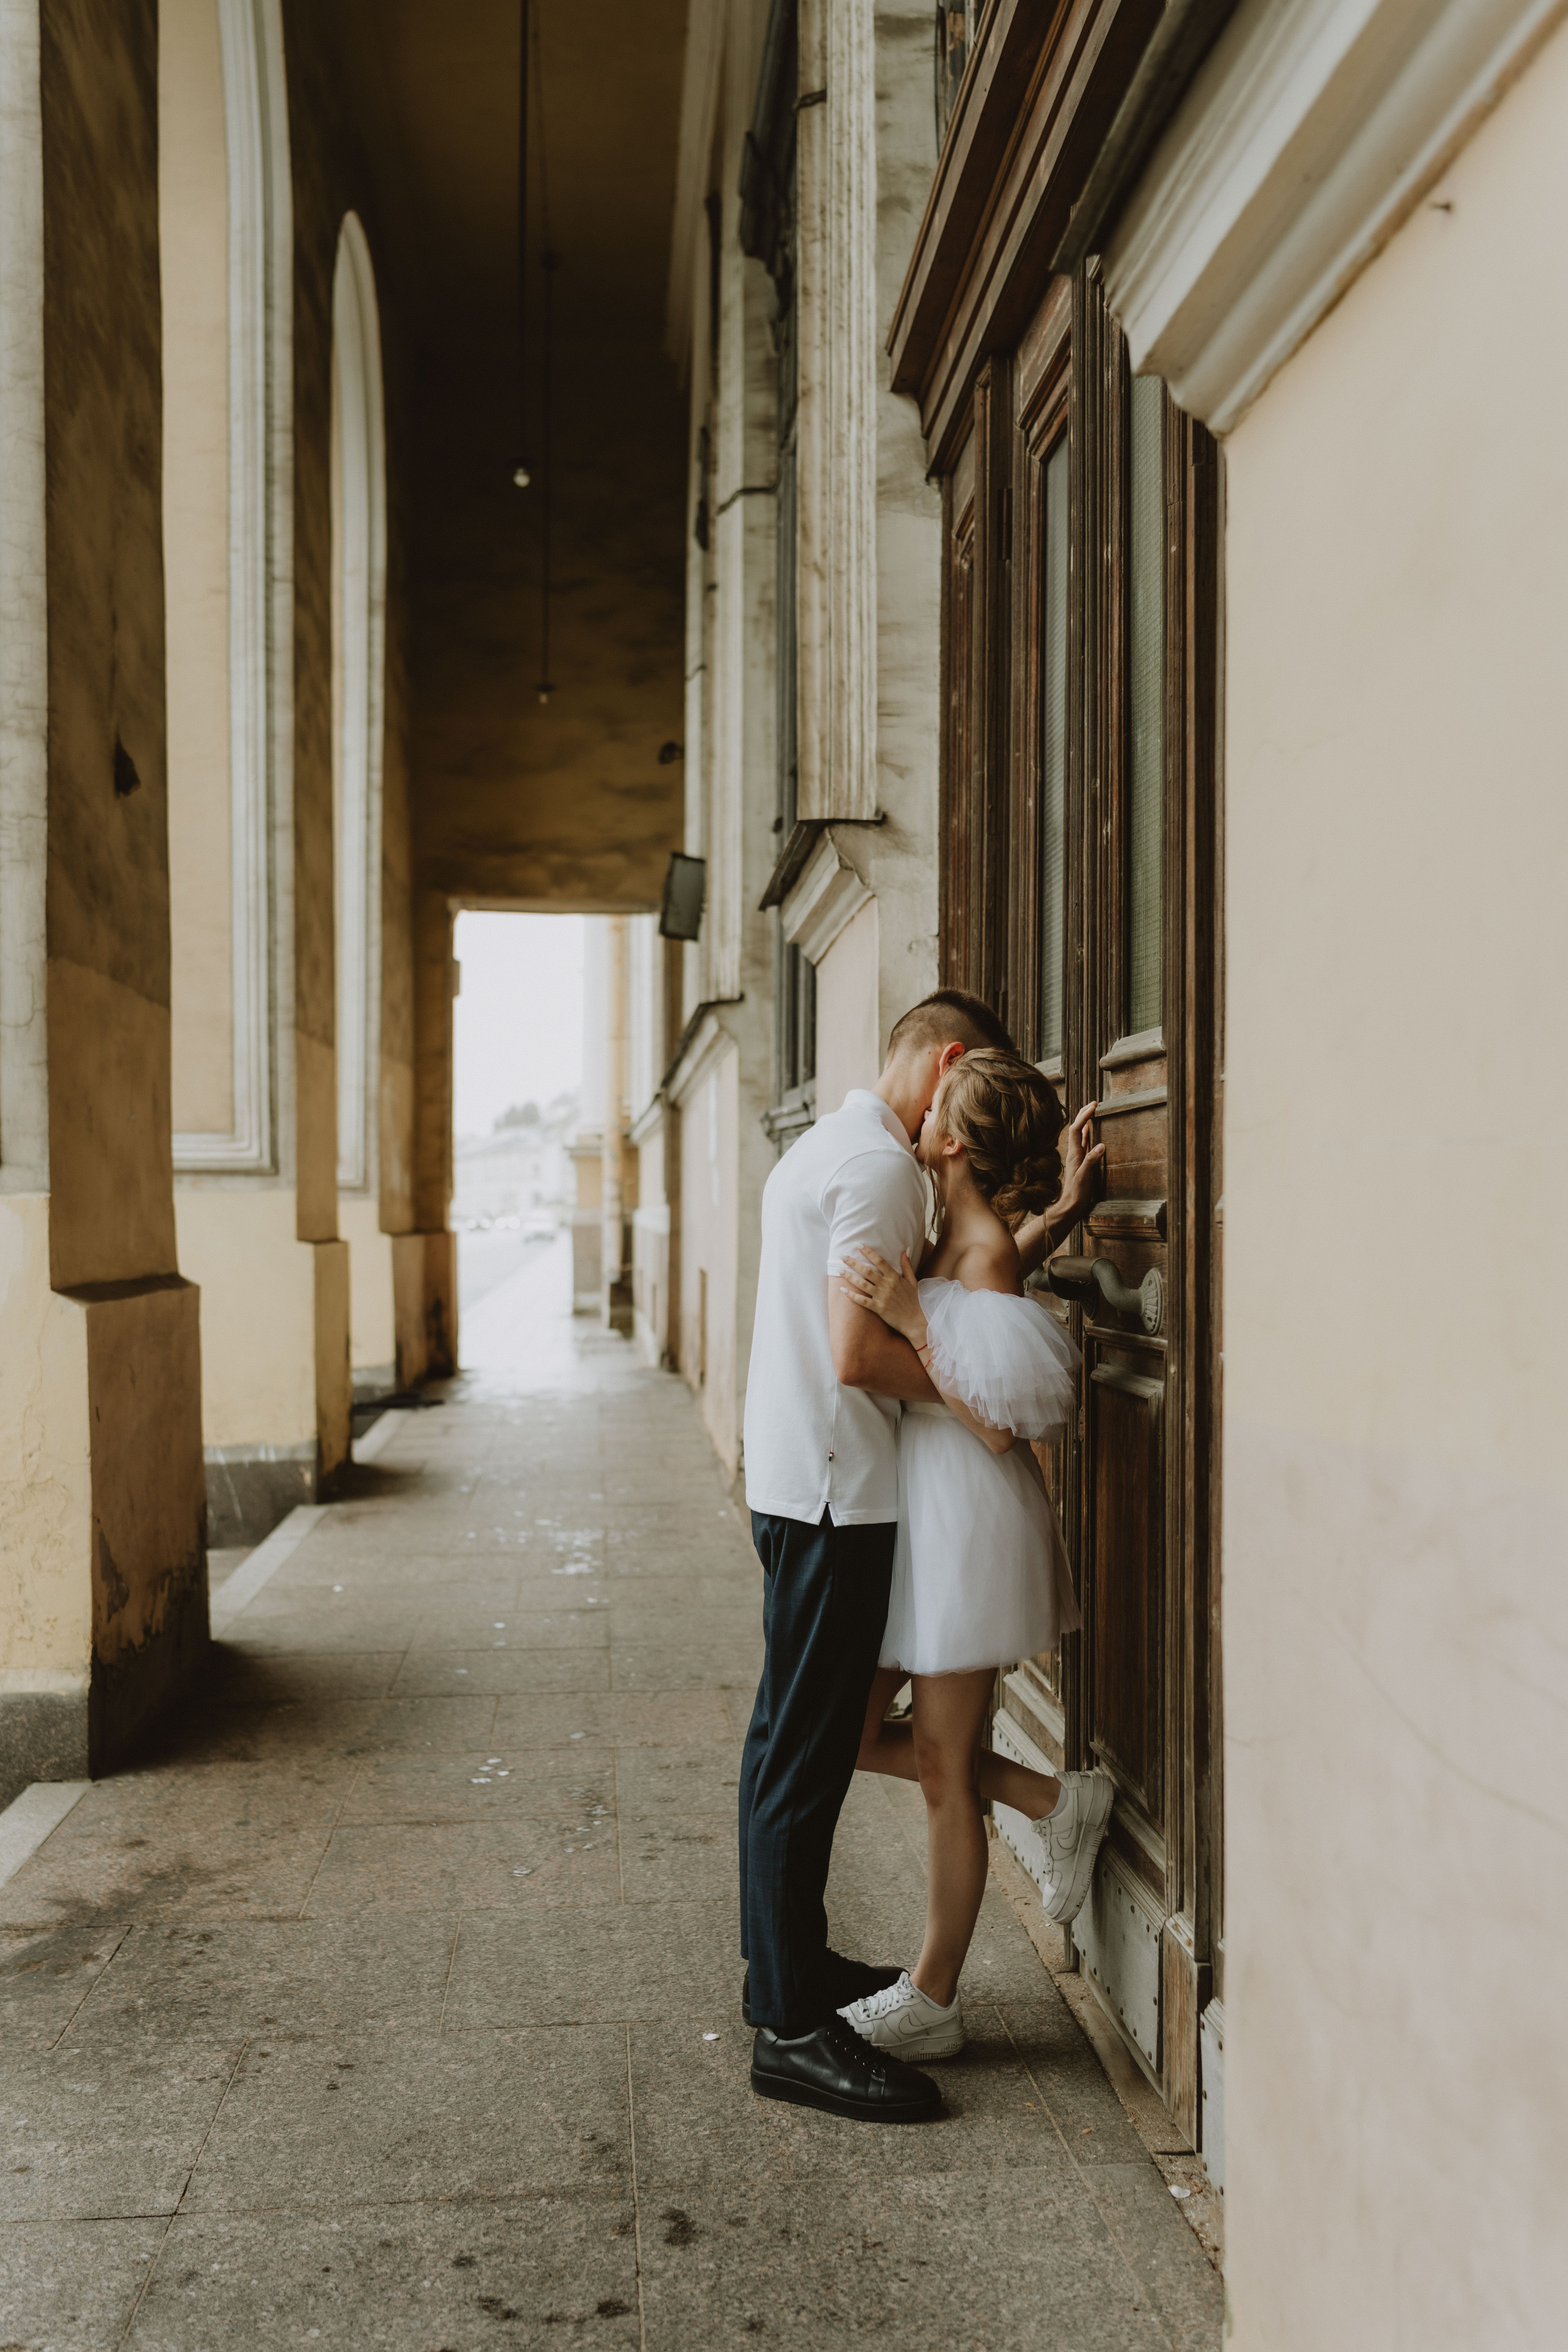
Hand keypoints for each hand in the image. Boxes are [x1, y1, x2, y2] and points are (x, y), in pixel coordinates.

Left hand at [839, 1247, 926, 1348]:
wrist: (916, 1321)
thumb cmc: (914, 1300)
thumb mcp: (913, 1281)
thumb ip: (907, 1265)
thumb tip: (905, 1250)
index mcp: (895, 1277)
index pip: (879, 1261)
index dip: (868, 1252)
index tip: (857, 1245)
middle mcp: (887, 1286)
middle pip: (867, 1271)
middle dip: (853, 1263)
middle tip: (841, 1256)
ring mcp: (882, 1297)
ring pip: (862, 1284)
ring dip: (849, 1277)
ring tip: (839, 1270)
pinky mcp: (878, 1308)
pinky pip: (863, 1301)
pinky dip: (852, 1296)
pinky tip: (843, 1290)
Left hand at [1054, 1101, 1103, 1226]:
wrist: (1070, 1206)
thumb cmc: (1076, 1193)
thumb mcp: (1084, 1177)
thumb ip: (1091, 1161)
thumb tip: (1101, 1145)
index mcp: (1074, 1154)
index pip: (1076, 1129)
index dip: (1084, 1116)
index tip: (1093, 1106)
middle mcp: (1074, 1153)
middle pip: (1076, 1128)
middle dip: (1084, 1114)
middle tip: (1094, 1104)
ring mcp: (1077, 1158)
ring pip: (1080, 1135)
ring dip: (1086, 1122)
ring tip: (1093, 1112)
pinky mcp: (1081, 1163)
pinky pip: (1084, 1144)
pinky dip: (1088, 1135)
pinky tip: (1091, 1132)